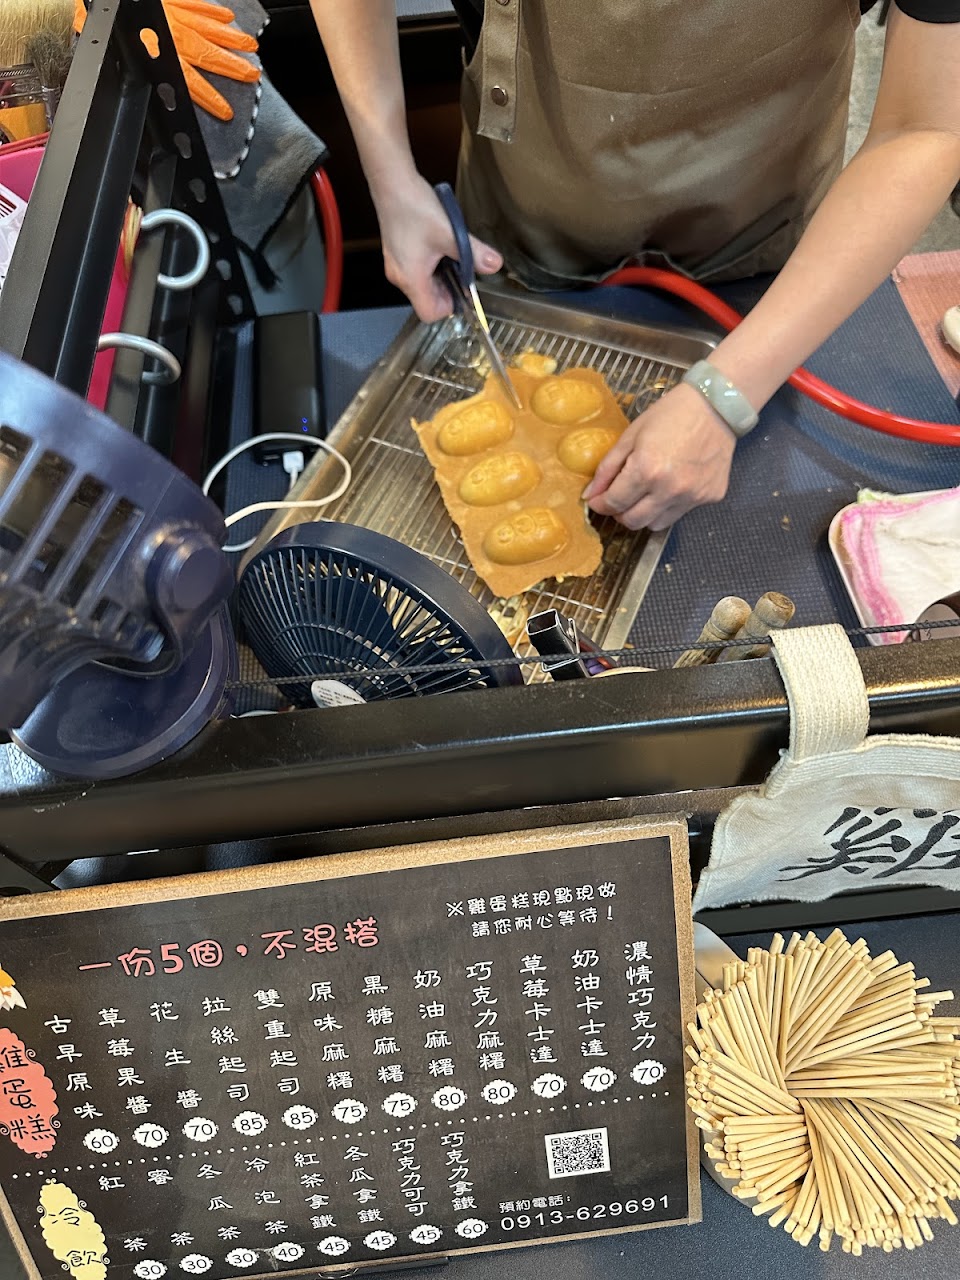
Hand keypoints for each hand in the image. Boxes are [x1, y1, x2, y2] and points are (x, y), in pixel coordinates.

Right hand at [375, 175, 502, 322]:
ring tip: (448, 253)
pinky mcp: (397, 254)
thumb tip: (494, 265)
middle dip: (448, 288)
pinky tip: (438, 245)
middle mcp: (400, 277)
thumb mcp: (450, 233)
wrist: (392, 183)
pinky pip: (417, 270)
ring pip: (423, 285)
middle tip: (459, 267)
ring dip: (440, 275)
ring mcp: (397, 266)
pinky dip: (431, 264)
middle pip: (428, 300)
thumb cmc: (414, 208)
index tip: (461, 287)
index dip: (449, 306)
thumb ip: (474, 253)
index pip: (430, 313)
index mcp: (411, 278)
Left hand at [582, 382, 735, 530]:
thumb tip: (591, 494)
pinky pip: (680, 513)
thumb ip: (608, 467)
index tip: (597, 499)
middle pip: (633, 522)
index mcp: (646, 470)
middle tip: (619, 497)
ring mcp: (692, 497)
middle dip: (620, 513)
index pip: (614, 503)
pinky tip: (672, 483)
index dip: (600, 504)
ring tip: (646, 492)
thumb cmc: (672, 414)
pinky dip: (669, 504)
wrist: (717, 406)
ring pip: (656, 524)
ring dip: (644, 513)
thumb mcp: (631, 435)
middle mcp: (670, 490)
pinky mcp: (709, 498)